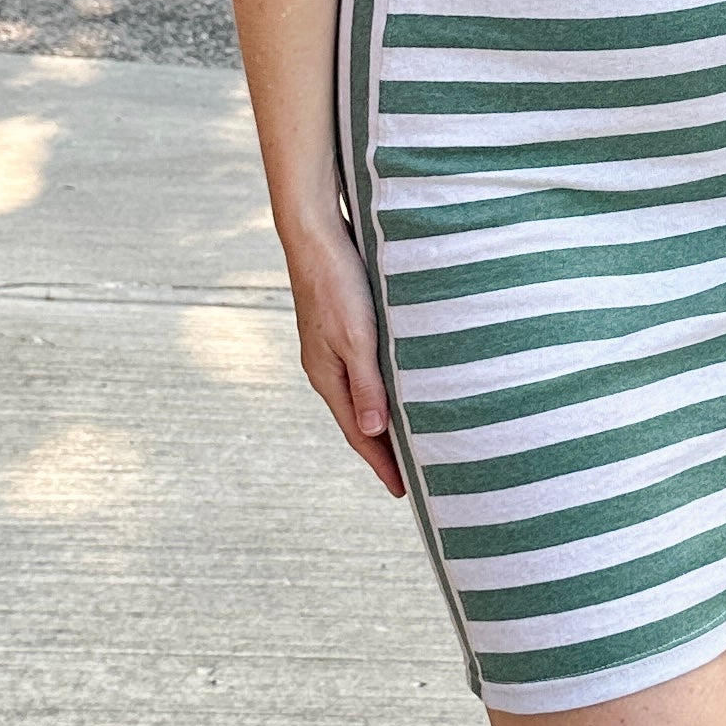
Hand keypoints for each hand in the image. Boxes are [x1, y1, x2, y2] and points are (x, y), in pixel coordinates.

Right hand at [286, 226, 405, 497]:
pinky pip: (362, 375)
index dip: (381, 463)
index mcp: (327, 375)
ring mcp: (330, 350)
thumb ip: (367, 383)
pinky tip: (395, 391)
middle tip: (411, 478)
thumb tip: (375, 432)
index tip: (403, 492)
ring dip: (381, 422)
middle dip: (382, 451)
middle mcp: (326, 368)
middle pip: (358, 420)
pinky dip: (380, 393)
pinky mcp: (339, 331)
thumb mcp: (356, 335)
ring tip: (407, 442)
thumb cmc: (338, 282)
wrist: (314, 234)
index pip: (358, 432)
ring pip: (360, 398)